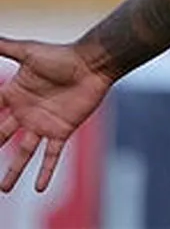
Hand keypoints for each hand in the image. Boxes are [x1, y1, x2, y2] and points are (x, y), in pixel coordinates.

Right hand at [0, 37, 112, 191]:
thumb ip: (5, 46)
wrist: (93, 64)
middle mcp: (25, 112)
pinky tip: (39, 188)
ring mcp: (42, 123)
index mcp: (14, 94)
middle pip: (0, 136)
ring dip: (13, 171)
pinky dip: (45, 172)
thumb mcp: (28, 51)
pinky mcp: (61, 130)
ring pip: (22, 152)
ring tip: (4, 190)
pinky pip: (51, 155)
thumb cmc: (62, 55)